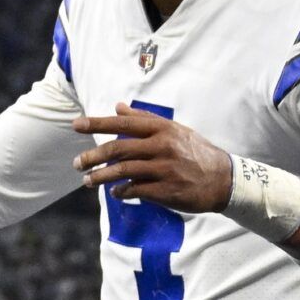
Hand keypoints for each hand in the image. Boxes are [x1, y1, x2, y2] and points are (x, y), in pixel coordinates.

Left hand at [73, 102, 232, 212]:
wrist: (224, 180)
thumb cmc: (195, 152)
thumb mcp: (174, 130)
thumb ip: (144, 120)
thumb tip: (118, 106)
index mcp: (162, 129)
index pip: (123, 123)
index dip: (97, 123)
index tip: (75, 124)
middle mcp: (162, 146)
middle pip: (119, 149)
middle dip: (93, 156)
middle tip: (77, 163)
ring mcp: (165, 169)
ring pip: (123, 171)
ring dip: (101, 177)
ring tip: (87, 181)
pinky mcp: (167, 190)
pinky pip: (136, 190)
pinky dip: (121, 192)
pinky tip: (115, 193)